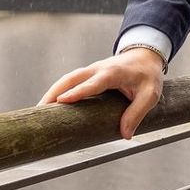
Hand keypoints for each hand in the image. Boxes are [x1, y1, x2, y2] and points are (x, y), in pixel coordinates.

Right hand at [38, 47, 164, 139]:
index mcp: (113, 73)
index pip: (93, 83)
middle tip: (40, 110)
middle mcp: (98, 69)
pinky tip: (50, 105)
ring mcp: (91, 70)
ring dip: (52, 92)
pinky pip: (70, 81)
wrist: (145, 56)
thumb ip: (137, 113)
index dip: (78, 92)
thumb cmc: (148, 75)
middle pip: (72, 78)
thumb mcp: (150, 94)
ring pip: (67, 78)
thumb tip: (125, 134)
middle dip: (55, 92)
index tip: (62, 101)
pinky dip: (58, 90)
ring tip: (39, 111)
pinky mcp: (88, 74)